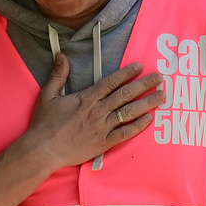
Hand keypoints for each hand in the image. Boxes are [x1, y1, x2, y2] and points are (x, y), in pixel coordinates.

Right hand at [18, 54, 164, 171]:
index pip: (111, 82)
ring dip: (147, 103)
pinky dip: (138, 126)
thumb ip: (58, 75)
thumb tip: (62, 55)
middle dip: (144, 85)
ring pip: (129, 112)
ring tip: (162, 96)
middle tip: (160, 78)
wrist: (43, 150)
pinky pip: (125, 133)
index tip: (140, 67)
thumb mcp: (48, 95)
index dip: (127, 73)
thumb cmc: (44, 123)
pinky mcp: (103, 143)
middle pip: (125, 95)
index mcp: (86, 98)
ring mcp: (102, 128)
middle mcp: (97, 111)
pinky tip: (150, 119)